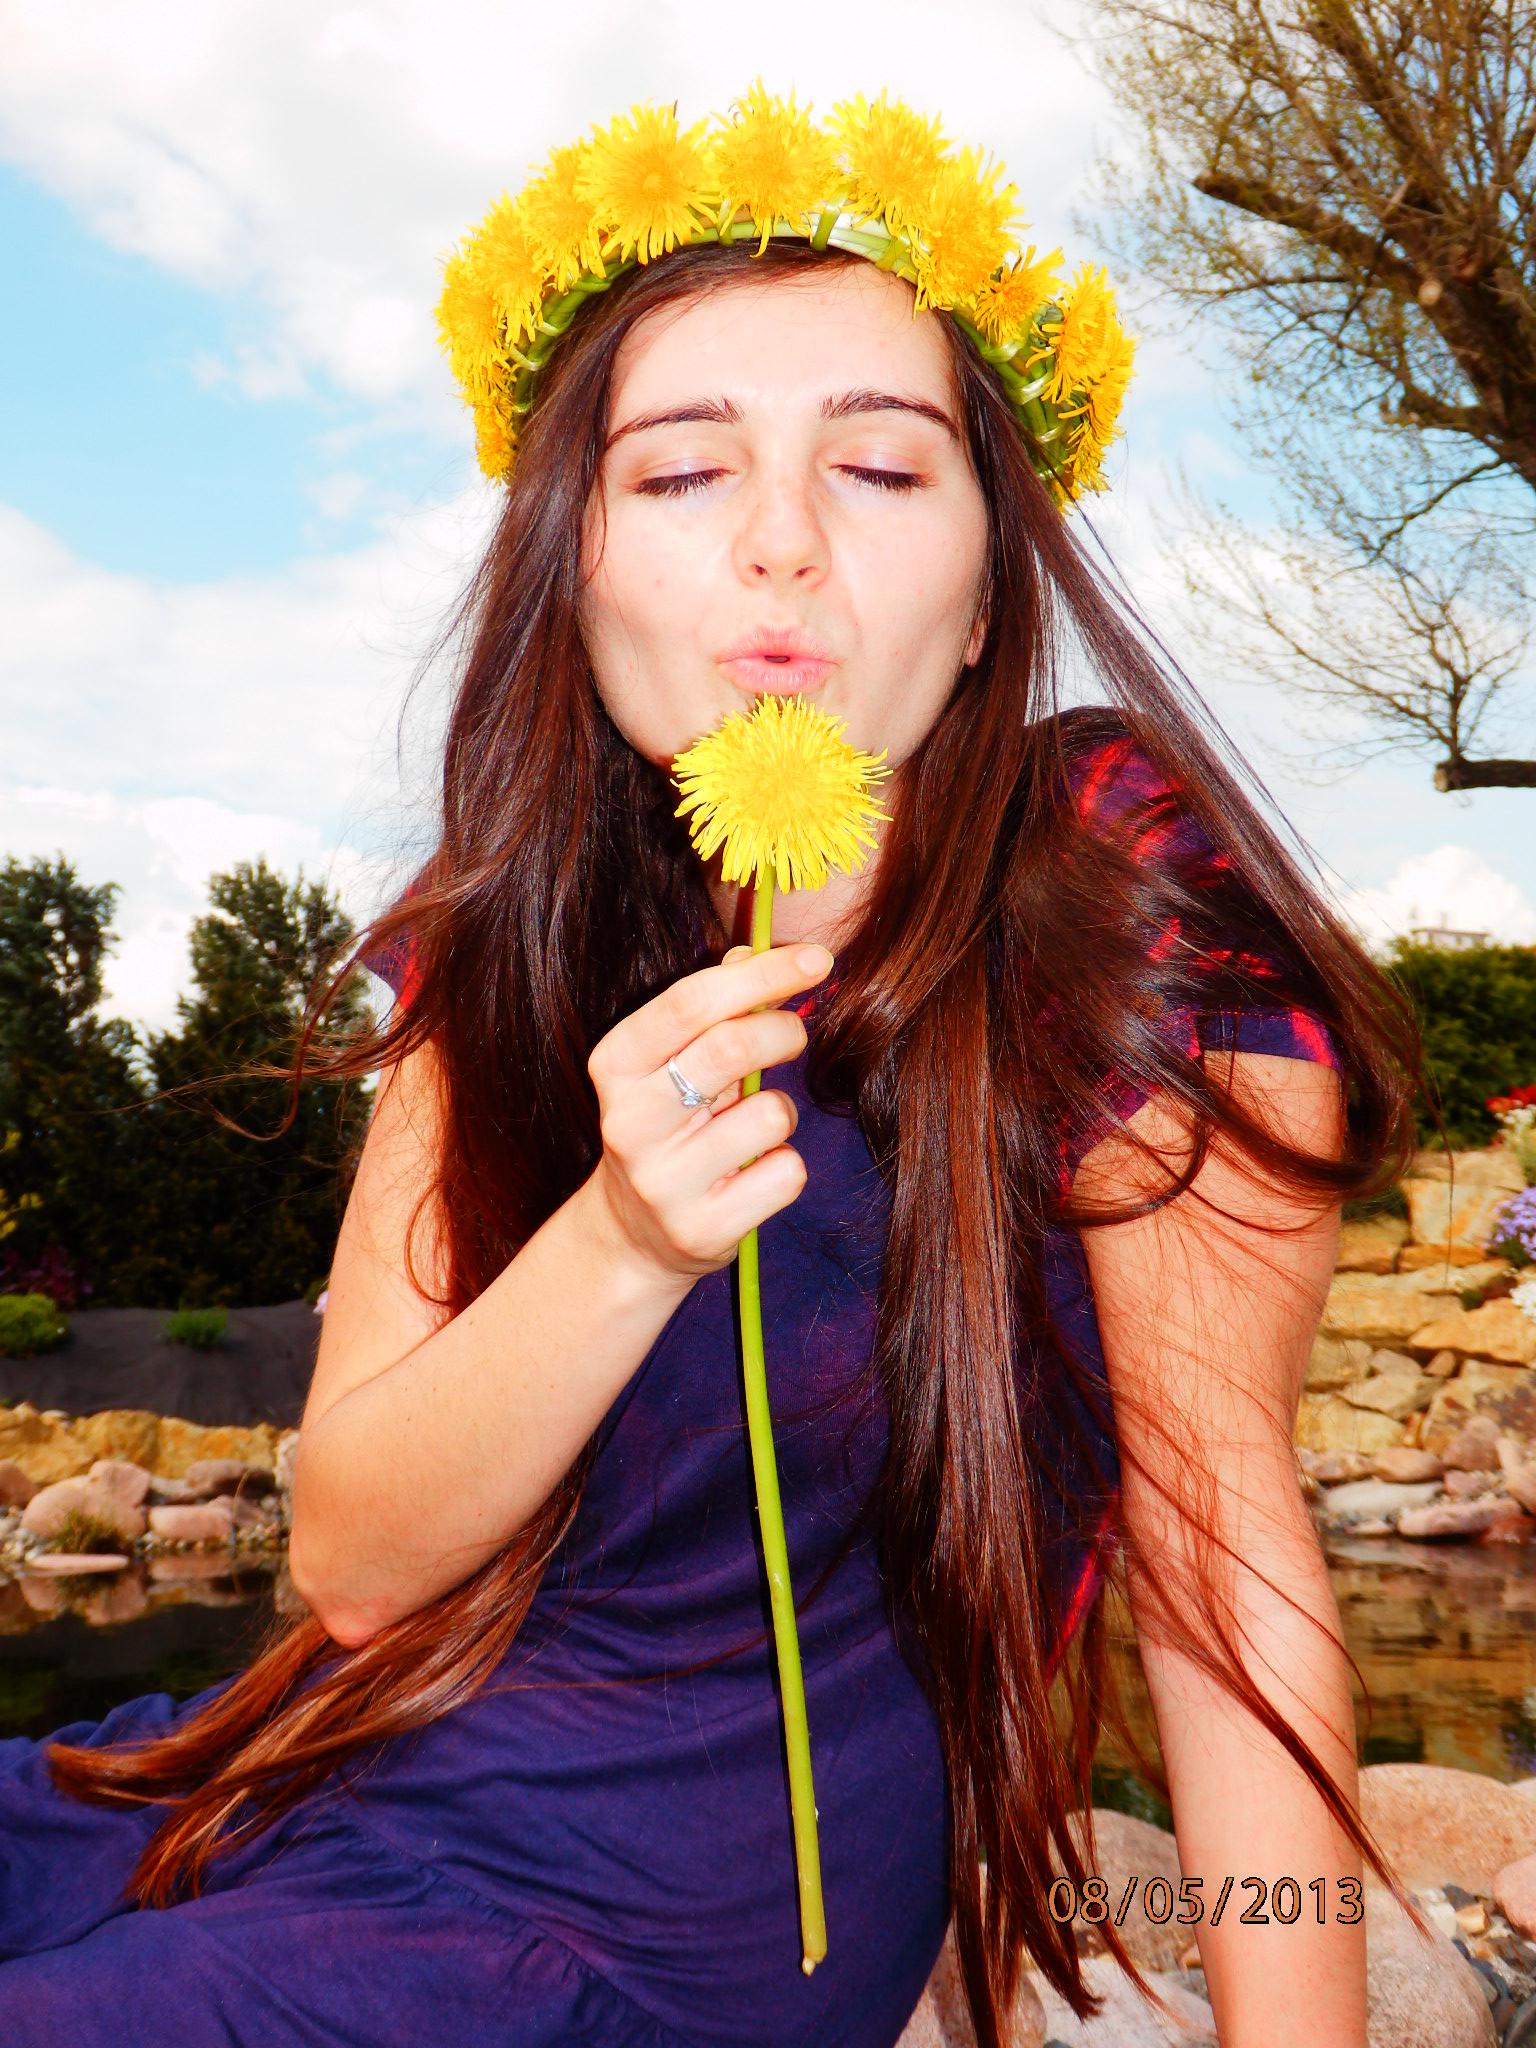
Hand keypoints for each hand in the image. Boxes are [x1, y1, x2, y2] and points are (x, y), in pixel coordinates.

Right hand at [581, 939, 831, 1285]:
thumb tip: (756, 952)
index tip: (818, 957)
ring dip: (781, 1109)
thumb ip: (711, 1007)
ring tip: (753, 1125)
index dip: (763, 973)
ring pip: (770, 1115)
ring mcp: (663, 1181)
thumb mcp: (671, 1061)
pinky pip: (786, 1173)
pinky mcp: (702, 1229)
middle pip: (731, 1048)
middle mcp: (629, 1121)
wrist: (634, 1233)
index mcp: (616, 1064)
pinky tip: (754, 1173)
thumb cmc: (668, 1124)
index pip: (691, 1002)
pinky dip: (786, 1165)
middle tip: (795, 1032)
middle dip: (783, 1031)